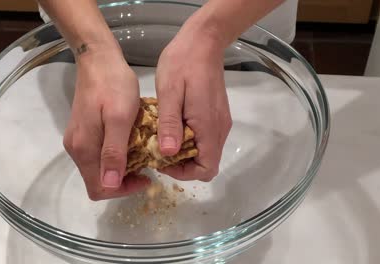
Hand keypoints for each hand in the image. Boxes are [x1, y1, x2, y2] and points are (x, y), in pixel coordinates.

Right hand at [63, 47, 149, 200]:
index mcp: (84, 149)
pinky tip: (130, 142)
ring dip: (120, 168)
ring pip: (99, 168)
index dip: (122, 190)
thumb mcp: (120, 118)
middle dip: (123, 180)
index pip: (99, 189)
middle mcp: (76, 149)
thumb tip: (109, 185)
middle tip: (146, 164)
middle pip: (98, 181)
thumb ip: (114, 152)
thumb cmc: (113, 85)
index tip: (145, 177)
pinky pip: (98, 154)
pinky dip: (115, 155)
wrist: (98, 59)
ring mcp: (77, 140)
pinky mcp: (82, 130)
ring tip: (141, 153)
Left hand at [155, 22, 231, 181]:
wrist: (203, 41)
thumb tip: (168, 153)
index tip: (164, 161)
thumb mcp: (169, 92)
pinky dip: (190, 141)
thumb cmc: (183, 63)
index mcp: (208, 126)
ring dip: (185, 153)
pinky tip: (173, 126)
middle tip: (159, 149)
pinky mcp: (216, 114)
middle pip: (207, 163)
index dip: (185, 173)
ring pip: (206, 152)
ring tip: (163, 138)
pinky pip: (206, 138)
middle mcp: (219, 128)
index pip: (206, 169)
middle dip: (182, 165)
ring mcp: (220, 121)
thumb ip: (169, 123)